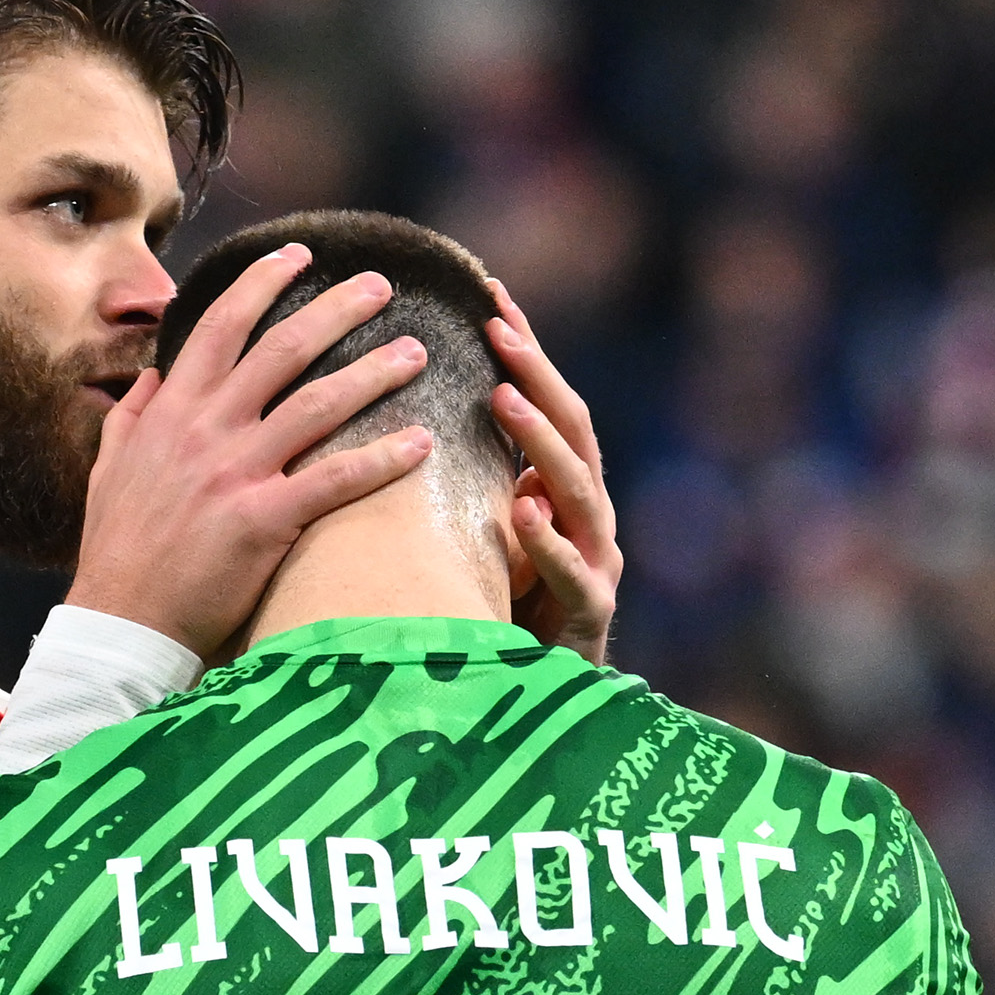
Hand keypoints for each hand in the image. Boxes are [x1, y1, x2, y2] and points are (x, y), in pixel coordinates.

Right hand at [67, 243, 430, 657]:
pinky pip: (336, 478)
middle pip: (283, 349)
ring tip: (417, 352)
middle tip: (383, 286)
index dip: (263, 283)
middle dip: (338, 309)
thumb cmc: (118, 549)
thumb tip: (155, 375)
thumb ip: (132, 416)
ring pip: (319, 403)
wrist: (122, 621)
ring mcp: (237, 472)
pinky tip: (422, 443)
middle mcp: (206, 429)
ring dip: (374, 372)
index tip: (298, 255)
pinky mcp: (265, 520)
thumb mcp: (109, 469)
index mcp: (171, 411)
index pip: (222, 326)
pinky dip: (383, 457)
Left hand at [488, 279, 618, 663]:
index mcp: (560, 490)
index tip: (488, 294)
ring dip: (542, 441)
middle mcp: (587, 516)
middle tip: (499, 326)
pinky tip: (523, 511)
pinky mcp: (588, 615)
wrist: (536, 700)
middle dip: (538, 375)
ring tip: (506, 399)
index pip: (546, 403)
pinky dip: (549, 541)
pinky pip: (573, 573)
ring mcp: (595, 563)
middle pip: (571, 431)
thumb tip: (399, 407)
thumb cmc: (497, 609)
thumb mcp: (477, 532)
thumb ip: (465, 478)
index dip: (525, 350)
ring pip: (579, 490)